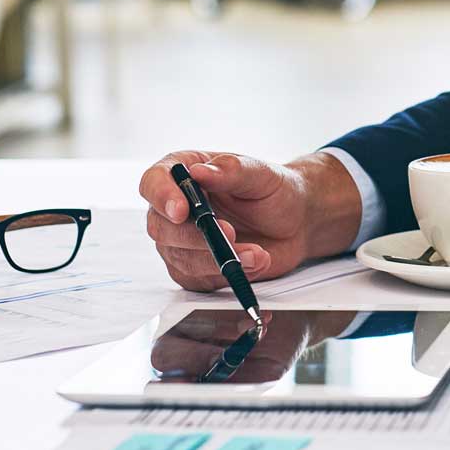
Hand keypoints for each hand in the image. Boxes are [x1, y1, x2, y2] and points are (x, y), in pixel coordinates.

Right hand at [138, 150, 363, 288]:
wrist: (295, 223)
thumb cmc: (274, 191)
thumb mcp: (260, 174)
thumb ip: (232, 170)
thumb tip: (200, 172)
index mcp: (184, 173)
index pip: (154, 182)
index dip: (162, 196)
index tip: (181, 210)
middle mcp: (176, 208)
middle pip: (161, 226)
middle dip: (194, 236)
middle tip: (229, 234)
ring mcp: (182, 241)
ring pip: (179, 257)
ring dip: (217, 259)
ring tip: (256, 253)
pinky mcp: (195, 268)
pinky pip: (197, 279)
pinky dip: (226, 275)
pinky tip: (254, 263)